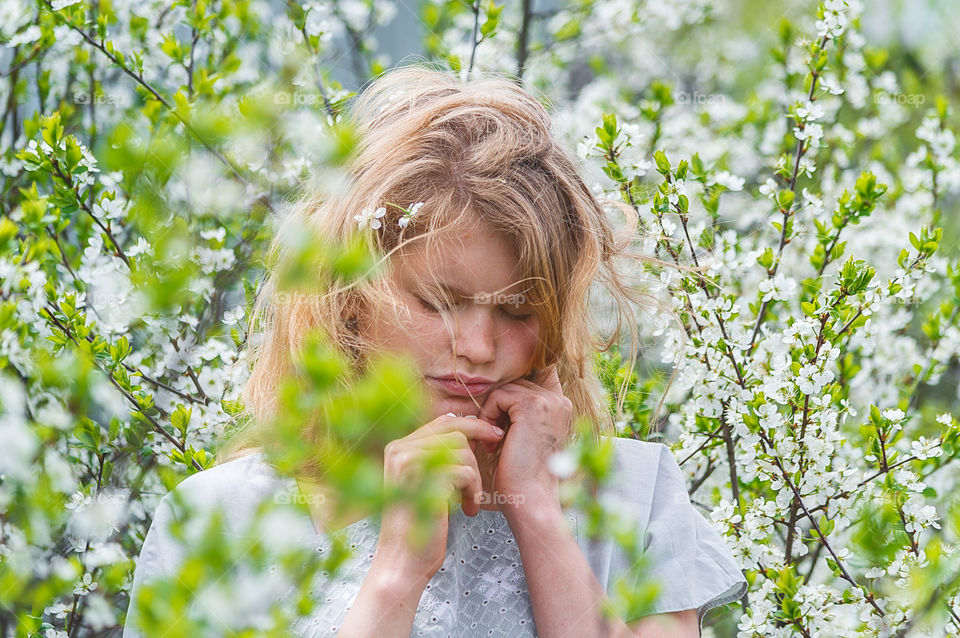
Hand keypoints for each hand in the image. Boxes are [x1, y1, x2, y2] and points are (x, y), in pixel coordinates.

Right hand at [373, 413, 505, 583]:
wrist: (404, 559)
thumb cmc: (418, 522)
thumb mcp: (424, 479)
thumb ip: (434, 453)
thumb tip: (461, 423)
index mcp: (398, 448)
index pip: (441, 422)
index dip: (471, 425)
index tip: (492, 434)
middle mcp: (400, 450)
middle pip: (454, 430)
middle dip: (479, 438)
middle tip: (498, 442)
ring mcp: (411, 464)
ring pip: (463, 450)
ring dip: (475, 476)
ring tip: (471, 500)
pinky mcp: (426, 481)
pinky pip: (465, 472)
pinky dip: (474, 490)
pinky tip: (469, 509)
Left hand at [477, 364, 572, 510]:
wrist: (532, 498)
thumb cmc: (525, 476)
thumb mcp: (523, 438)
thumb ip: (516, 415)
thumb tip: (493, 395)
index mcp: (560, 408)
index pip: (522, 391)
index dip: (503, 410)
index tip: (497, 436)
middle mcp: (558, 400)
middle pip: (513, 387)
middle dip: (496, 410)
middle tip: (490, 441)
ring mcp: (548, 401)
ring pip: (504, 391)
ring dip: (490, 415)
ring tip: (490, 443)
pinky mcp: (532, 405)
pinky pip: (498, 396)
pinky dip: (487, 416)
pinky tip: (492, 442)